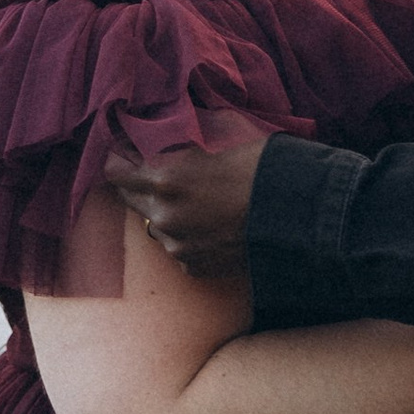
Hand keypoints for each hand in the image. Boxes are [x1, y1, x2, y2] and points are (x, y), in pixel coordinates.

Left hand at [105, 136, 265, 280]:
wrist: (297, 216)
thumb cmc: (263, 169)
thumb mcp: (217, 145)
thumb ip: (181, 151)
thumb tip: (162, 146)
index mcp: (165, 178)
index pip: (116, 171)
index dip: (121, 161)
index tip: (126, 157)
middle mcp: (163, 215)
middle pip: (130, 199)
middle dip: (142, 187)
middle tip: (163, 178)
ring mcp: (177, 246)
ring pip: (156, 226)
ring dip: (169, 215)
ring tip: (200, 206)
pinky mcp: (193, 268)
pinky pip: (179, 249)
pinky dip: (190, 238)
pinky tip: (214, 228)